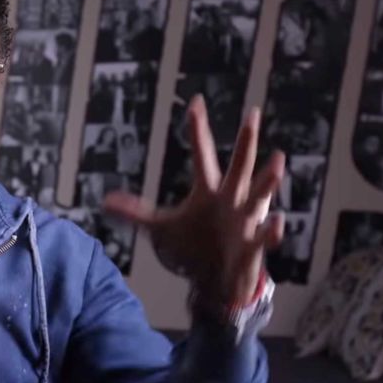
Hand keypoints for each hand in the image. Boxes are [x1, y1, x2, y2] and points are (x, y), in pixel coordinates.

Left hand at [104, 95, 284, 305]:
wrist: (217, 279)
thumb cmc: (195, 246)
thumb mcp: (162, 227)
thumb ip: (137, 213)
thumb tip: (106, 202)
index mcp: (209, 190)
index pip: (202, 153)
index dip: (198, 129)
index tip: (195, 102)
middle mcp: (231, 199)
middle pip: (238, 165)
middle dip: (245, 141)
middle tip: (253, 112)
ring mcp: (245, 220)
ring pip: (259, 195)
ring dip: (267, 179)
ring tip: (277, 159)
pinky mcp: (252, 245)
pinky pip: (265, 236)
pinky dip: (272, 230)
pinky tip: (276, 221)